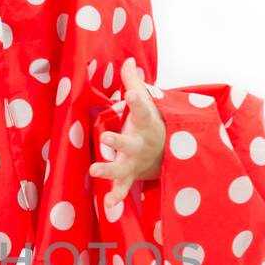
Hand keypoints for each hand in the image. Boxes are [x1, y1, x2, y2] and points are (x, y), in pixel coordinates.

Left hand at [89, 57, 166, 213]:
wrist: (170, 152)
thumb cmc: (152, 124)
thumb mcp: (147, 103)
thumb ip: (134, 83)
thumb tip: (128, 59)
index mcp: (145, 123)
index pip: (141, 109)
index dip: (137, 100)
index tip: (130, 93)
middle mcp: (140, 144)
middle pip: (129, 143)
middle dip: (118, 142)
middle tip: (105, 138)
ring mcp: (136, 162)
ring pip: (122, 168)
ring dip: (109, 170)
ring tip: (94, 170)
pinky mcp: (131, 176)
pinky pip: (123, 188)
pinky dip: (117, 196)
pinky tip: (109, 205)